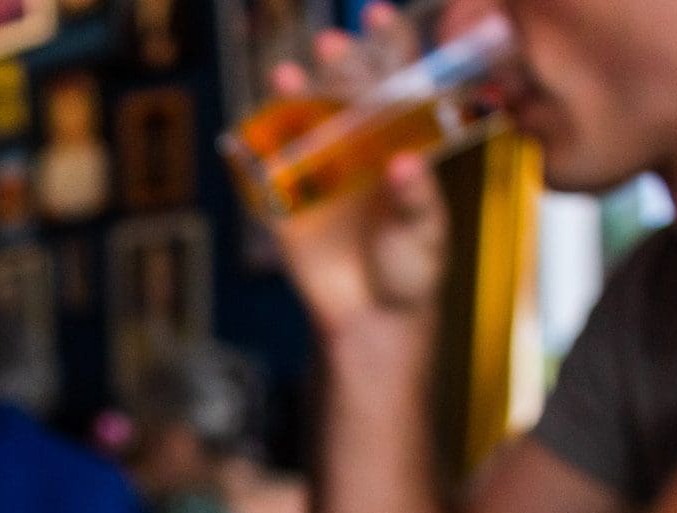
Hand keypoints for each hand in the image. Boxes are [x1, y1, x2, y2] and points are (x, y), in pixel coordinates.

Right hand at [267, 3, 448, 337]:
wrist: (370, 318)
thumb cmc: (411, 269)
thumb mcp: (425, 234)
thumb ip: (416, 198)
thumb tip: (405, 163)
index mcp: (398, 142)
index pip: (397, 81)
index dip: (389, 45)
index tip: (380, 17)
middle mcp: (358, 145)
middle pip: (345, 91)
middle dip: (339, 63)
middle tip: (333, 46)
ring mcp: (319, 170)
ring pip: (302, 120)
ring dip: (294, 94)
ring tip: (288, 74)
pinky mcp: (286, 202)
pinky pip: (265, 170)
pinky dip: (254, 149)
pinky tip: (251, 131)